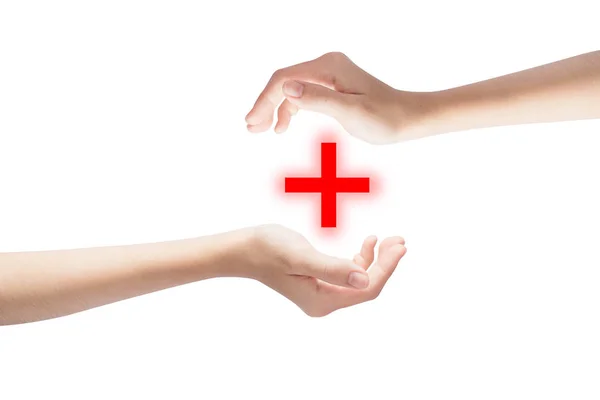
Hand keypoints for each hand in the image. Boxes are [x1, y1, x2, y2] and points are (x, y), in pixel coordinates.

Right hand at [245, 52, 427, 143]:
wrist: (407, 119)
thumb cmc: (384, 117)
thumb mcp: (350, 111)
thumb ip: (318, 100)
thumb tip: (286, 88)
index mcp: (328, 68)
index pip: (284, 79)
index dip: (265, 100)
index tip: (253, 122)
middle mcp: (326, 65)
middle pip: (284, 81)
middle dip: (265, 104)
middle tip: (251, 127)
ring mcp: (329, 75)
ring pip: (291, 88)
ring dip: (275, 108)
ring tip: (263, 129)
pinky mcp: (332, 86)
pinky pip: (303, 94)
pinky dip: (290, 109)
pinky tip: (283, 125)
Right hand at [250, 224, 406, 316]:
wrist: (244, 249)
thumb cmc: (268, 249)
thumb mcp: (301, 256)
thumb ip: (332, 269)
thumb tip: (363, 279)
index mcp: (322, 301)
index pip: (366, 288)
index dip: (386, 268)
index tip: (399, 246)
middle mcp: (325, 302)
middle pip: (366, 286)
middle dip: (385, 263)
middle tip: (400, 240)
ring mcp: (322, 293)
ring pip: (360, 279)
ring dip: (376, 260)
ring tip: (388, 239)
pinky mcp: (319, 282)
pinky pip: (349, 274)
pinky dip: (361, 259)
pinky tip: (367, 243)